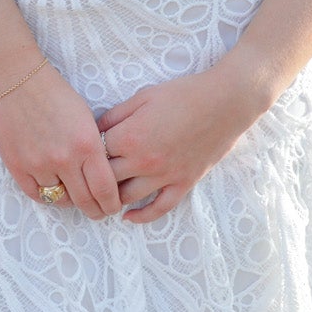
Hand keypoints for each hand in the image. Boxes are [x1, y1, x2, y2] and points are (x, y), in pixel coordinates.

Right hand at [0, 60, 121, 219]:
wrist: (17, 80)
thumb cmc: (55, 94)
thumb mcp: (86, 118)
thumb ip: (94, 149)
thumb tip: (102, 176)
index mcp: (87, 144)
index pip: (105, 189)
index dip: (112, 204)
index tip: (113, 207)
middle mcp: (64, 159)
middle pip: (85, 200)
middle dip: (95, 210)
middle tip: (98, 212)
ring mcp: (39, 165)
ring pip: (60, 199)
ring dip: (70, 200)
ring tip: (75, 196)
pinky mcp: (17, 167)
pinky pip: (36, 194)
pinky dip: (47, 195)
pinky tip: (54, 190)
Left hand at [97, 63, 265, 224]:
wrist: (225, 102)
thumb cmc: (183, 94)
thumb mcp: (143, 96)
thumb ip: (116, 115)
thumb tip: (95, 129)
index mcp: (130, 136)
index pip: (96, 152)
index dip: (89, 149)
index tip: (87, 149)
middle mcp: (143, 161)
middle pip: (106, 178)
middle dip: (95, 176)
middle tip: (88, 177)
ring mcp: (164, 176)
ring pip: (127, 197)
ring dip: (112, 197)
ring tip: (103, 196)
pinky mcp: (183, 183)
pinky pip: (159, 208)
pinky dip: (141, 216)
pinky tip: (128, 217)